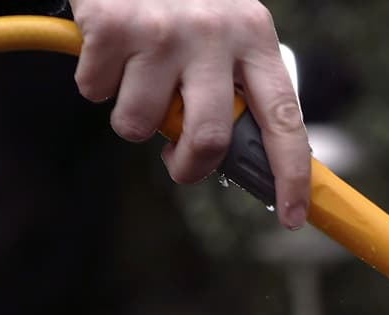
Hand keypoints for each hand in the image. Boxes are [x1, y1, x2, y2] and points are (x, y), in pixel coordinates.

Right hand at [68, 0, 310, 228]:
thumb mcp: (231, 29)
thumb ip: (239, 85)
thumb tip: (243, 162)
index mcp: (257, 39)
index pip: (285, 121)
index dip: (290, 176)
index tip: (291, 216)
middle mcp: (216, 35)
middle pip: (210, 140)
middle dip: (190, 167)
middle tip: (178, 166)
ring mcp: (162, 31)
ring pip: (140, 125)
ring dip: (132, 119)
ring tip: (138, 81)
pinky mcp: (111, 25)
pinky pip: (96, 91)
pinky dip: (97, 82)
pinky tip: (111, 52)